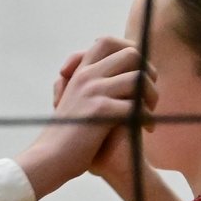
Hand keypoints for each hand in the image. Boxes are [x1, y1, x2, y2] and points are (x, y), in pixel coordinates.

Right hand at [15, 37, 145, 199]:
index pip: (107, 42)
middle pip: (131, 54)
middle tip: (149, 95)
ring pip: (139, 78)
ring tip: (150, 113)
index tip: (138, 74)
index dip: (129, 51)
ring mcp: (93, 91)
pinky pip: (136, 106)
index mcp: (80, 72)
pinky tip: (146, 129)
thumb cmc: (65, 137)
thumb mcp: (73, 103)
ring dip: (152, 96)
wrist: (49, 159)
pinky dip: (147, 118)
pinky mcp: (100, 110)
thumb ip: (89, 88)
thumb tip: (116, 80)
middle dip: (148, 73)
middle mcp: (87, 76)